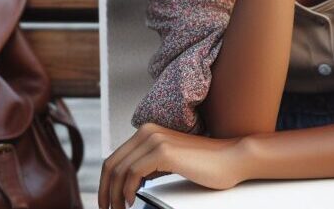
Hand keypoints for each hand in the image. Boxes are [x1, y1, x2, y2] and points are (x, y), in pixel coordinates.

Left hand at [98, 122, 245, 208]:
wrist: (230, 159)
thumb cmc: (204, 164)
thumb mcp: (168, 162)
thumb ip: (148, 164)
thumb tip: (126, 182)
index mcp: (147, 132)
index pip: (114, 158)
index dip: (104, 183)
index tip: (105, 202)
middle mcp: (147, 131)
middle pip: (111, 164)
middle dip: (104, 191)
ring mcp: (155, 139)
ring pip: (119, 170)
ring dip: (114, 195)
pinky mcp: (164, 151)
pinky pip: (133, 173)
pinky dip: (126, 191)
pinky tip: (131, 201)